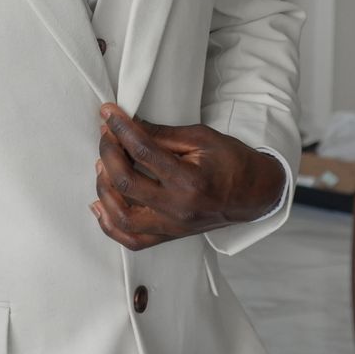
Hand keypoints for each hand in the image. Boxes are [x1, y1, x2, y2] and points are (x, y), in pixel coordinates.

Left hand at [91, 104, 283, 249]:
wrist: (254, 194)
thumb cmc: (232, 162)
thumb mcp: (201, 138)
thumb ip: (162, 134)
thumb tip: (128, 124)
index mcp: (189, 180)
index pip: (143, 152)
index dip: (121, 129)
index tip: (108, 114)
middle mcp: (178, 208)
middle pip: (126, 183)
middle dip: (108, 154)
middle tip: (106, 135)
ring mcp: (173, 227)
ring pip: (122, 217)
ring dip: (104, 188)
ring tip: (103, 166)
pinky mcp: (170, 236)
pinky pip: (132, 240)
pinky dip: (109, 224)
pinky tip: (100, 204)